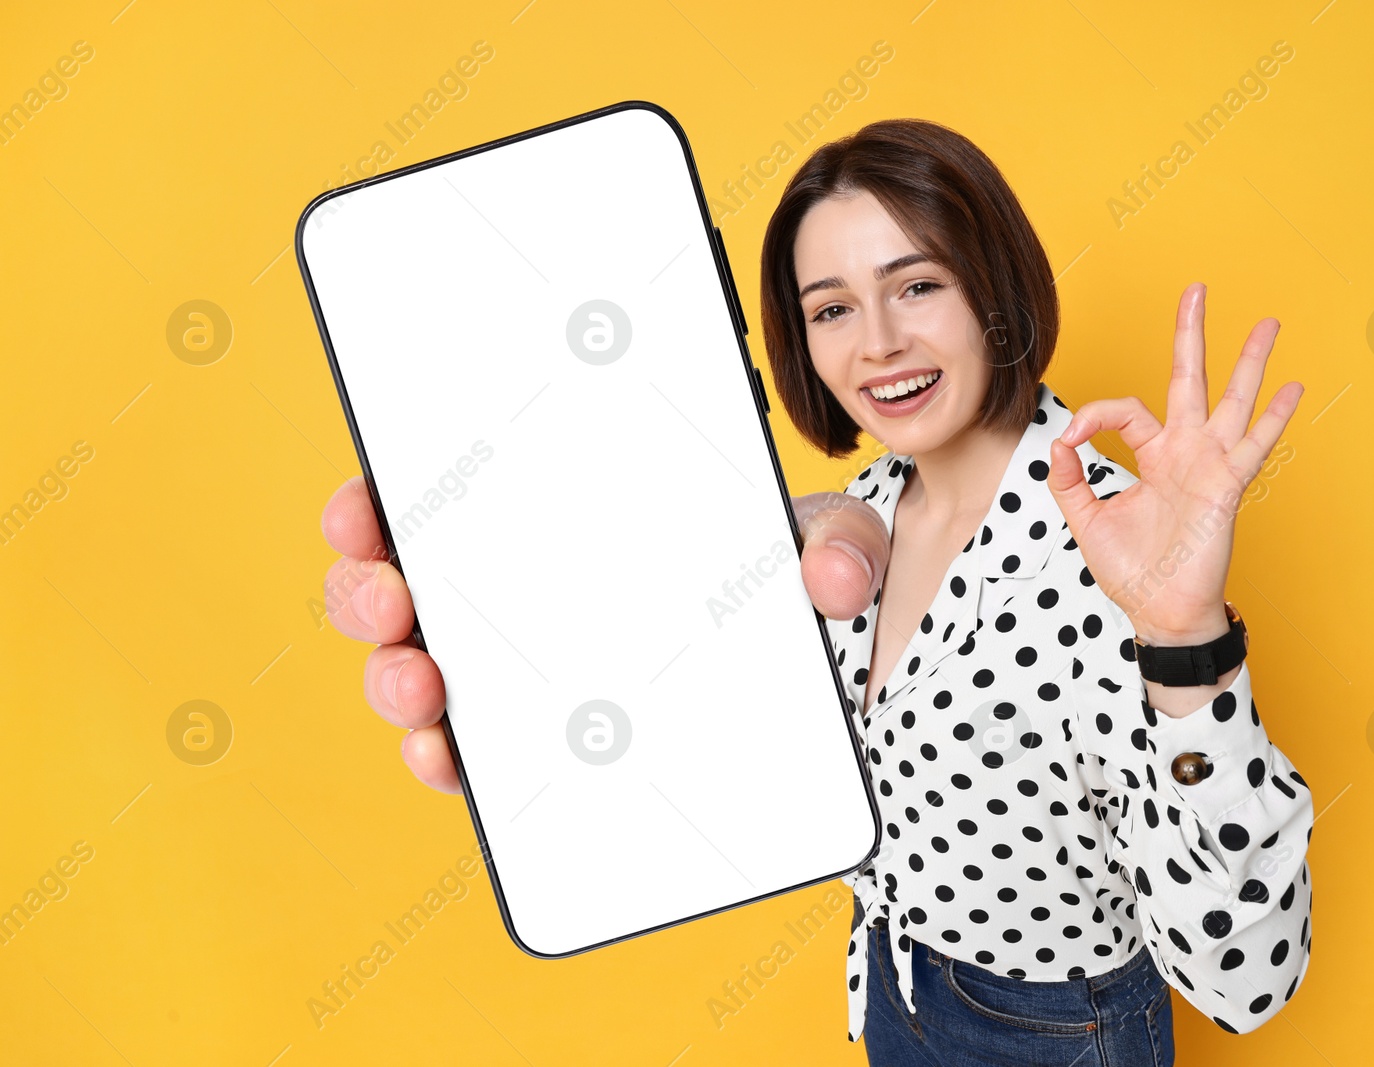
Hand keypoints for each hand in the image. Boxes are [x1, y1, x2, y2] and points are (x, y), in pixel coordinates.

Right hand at [321, 479, 888, 793]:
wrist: (800, 680)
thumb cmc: (776, 581)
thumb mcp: (818, 546)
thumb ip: (839, 544)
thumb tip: (834, 580)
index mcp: (553, 514)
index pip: (442, 493)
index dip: (381, 497)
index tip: (366, 502)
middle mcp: (514, 589)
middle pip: (403, 581)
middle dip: (370, 587)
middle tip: (392, 593)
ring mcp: (515, 672)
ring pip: (417, 668)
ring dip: (394, 677)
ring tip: (424, 685)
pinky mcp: (532, 748)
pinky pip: (465, 752)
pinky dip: (443, 757)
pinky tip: (451, 758)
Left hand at [1045, 283, 1302, 644]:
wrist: (1162, 612)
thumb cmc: (1132, 570)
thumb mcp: (1086, 521)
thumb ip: (1068, 481)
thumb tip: (1058, 444)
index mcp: (1152, 455)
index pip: (1124, 411)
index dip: (1093, 417)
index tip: (1072, 439)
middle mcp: (1184, 451)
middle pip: (1188, 379)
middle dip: (1191, 334)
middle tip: (1197, 290)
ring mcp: (1209, 465)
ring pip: (1231, 401)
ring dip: (1250, 361)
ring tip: (1269, 323)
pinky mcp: (1227, 486)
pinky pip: (1252, 446)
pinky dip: (1274, 417)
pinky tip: (1293, 388)